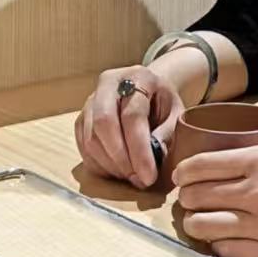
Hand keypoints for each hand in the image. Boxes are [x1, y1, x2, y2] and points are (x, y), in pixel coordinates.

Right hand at [75, 65, 183, 188]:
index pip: (132, 116)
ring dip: (110, 165)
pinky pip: (83, 146)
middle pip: (103, 123)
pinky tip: (117, 171)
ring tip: (131, 176)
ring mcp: (91, 100)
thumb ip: (166, 136)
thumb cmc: (163, 104)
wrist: (148, 90)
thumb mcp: (176, 115)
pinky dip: (99, 165)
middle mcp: (109, 83)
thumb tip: (150, 164)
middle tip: (138, 180)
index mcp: (138, 77)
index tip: (149, 177)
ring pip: (90, 138)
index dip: (139, 150)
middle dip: (121, 159)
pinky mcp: (81, 118)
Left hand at [173, 146, 257, 256]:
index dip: (185, 173)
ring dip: (198, 224)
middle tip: (190, 201)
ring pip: (205, 225)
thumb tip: (234, 175)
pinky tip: (227, 240)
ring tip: (202, 223)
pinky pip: (230, 252)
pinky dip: (221, 246)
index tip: (182, 178)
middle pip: (197, 196)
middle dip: (188, 199)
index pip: (201, 165)